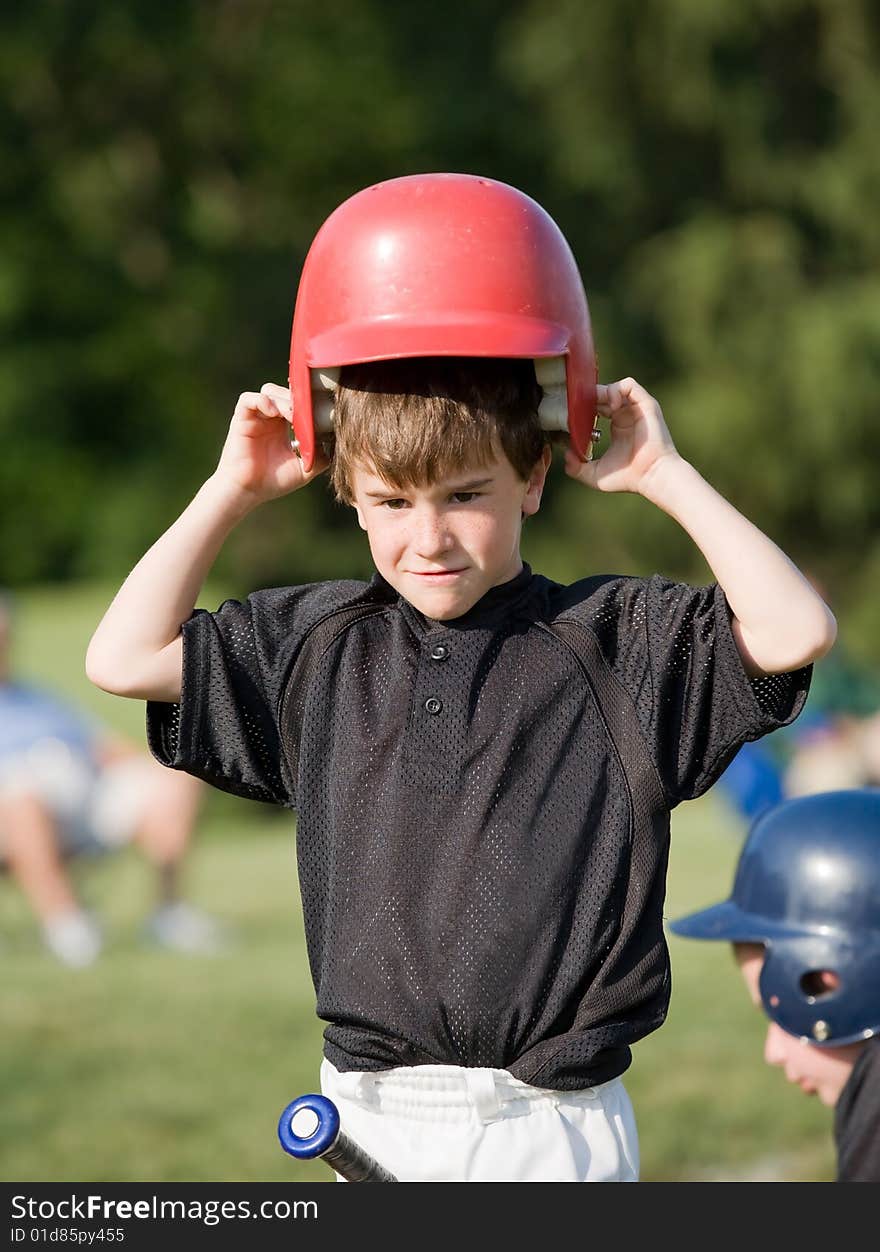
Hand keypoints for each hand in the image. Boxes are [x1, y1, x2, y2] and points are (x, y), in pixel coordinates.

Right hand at [214, 383, 328, 504]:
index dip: (308, 401)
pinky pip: (248, 399)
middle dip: (298, 399)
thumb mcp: (304, 470)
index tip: (320, 408)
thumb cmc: (271, 482)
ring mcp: (255, 417)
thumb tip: (337, 446)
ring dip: (282, 399)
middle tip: (307, 412)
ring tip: (292, 415)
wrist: (247, 491)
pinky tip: (274, 414)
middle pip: (285, 392)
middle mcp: (269, 418)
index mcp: (284, 426)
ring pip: (269, 391)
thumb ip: (320, 458)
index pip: (297, 402)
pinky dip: (262, 401)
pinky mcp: (241, 419)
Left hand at [564, 377, 679, 495]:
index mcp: (617, 426)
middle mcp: (626, 415)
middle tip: (577, 409)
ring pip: (614, 387)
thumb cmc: (628, 477)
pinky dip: (616, 390)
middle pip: (603, 394)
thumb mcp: (596, 475)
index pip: (596, 407)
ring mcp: (636, 408)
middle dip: (588, 398)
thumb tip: (566, 456)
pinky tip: (611, 406)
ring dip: (600, 392)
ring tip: (594, 407)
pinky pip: (629, 385)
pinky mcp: (645, 404)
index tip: (571, 418)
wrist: (652, 475)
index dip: (582, 409)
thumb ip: (577, 468)